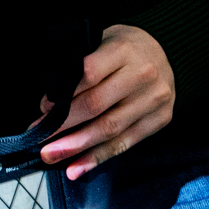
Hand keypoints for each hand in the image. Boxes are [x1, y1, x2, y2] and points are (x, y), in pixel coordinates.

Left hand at [39, 25, 174, 179]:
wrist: (168, 52)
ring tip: (53, 155)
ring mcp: (153, 100)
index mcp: (124, 50)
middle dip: (63, 126)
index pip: (88, 74)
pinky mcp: (159, 119)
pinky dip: (98, 157)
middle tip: (40, 139)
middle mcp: (142, 75)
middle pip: (96, 105)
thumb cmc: (127, 48)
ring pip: (109, 129)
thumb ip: (81, 66)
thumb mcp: (104, 40)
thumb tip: (50, 102)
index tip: (44, 109)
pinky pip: (125, 143)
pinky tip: (78, 167)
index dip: (63, 95)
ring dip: (77, 146)